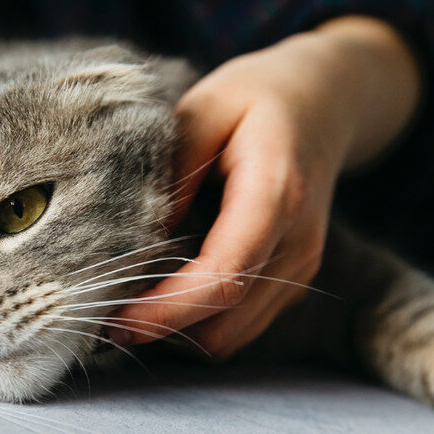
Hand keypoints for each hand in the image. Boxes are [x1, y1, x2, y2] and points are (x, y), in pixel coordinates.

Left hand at [112, 17, 420, 357]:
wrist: (327, 102)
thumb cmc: (259, 97)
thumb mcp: (206, 108)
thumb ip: (172, 167)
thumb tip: (135, 234)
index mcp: (277, 195)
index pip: (223, 278)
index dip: (165, 310)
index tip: (114, 319)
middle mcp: (298, 244)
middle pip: (226, 323)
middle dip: (164, 329)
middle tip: (105, 311)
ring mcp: (301, 268)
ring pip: (232, 337)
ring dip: (180, 331)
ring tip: (131, 301)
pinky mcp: (292, 282)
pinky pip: (241, 325)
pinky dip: (199, 322)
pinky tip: (165, 290)